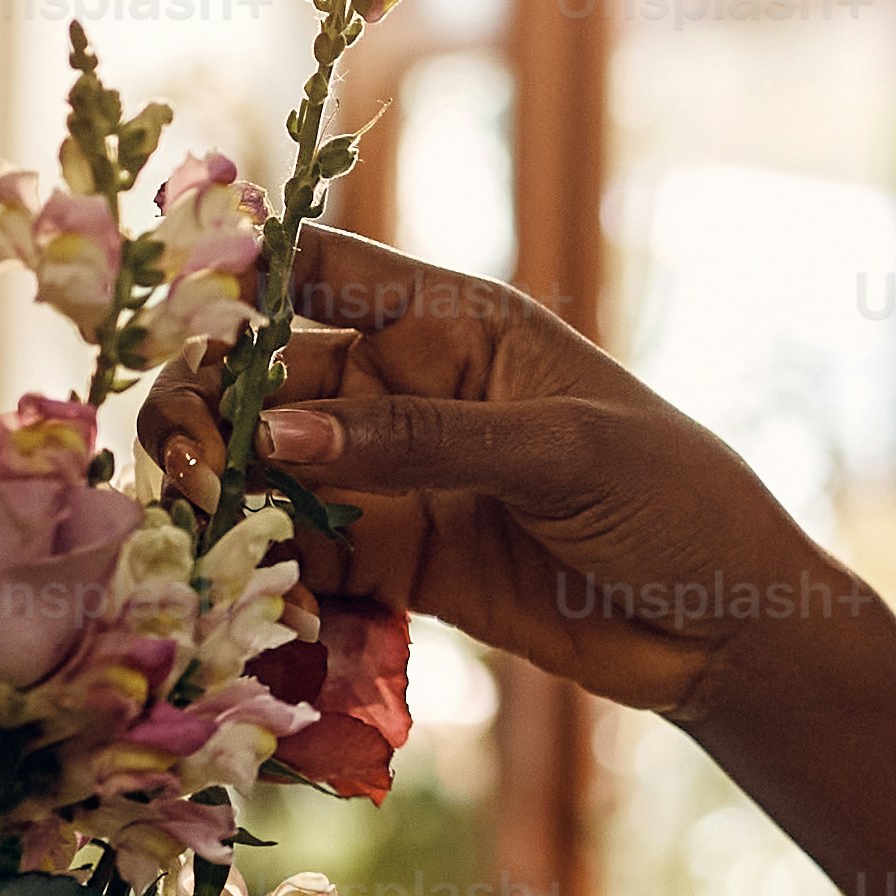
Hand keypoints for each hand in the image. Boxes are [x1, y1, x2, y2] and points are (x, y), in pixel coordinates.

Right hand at [225, 224, 816, 715]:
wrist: (727, 629)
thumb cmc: (675, 502)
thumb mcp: (560, 454)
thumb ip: (417, 441)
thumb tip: (272, 435)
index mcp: (450, 321)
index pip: (316, 266)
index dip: (232, 268)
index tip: (169, 305)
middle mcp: (401, 388)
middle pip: (259, 375)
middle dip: (204, 405)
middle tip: (192, 465)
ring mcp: (390, 478)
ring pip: (261, 466)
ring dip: (217, 490)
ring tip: (205, 528)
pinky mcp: (392, 563)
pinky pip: (297, 554)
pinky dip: (261, 570)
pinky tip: (250, 595)